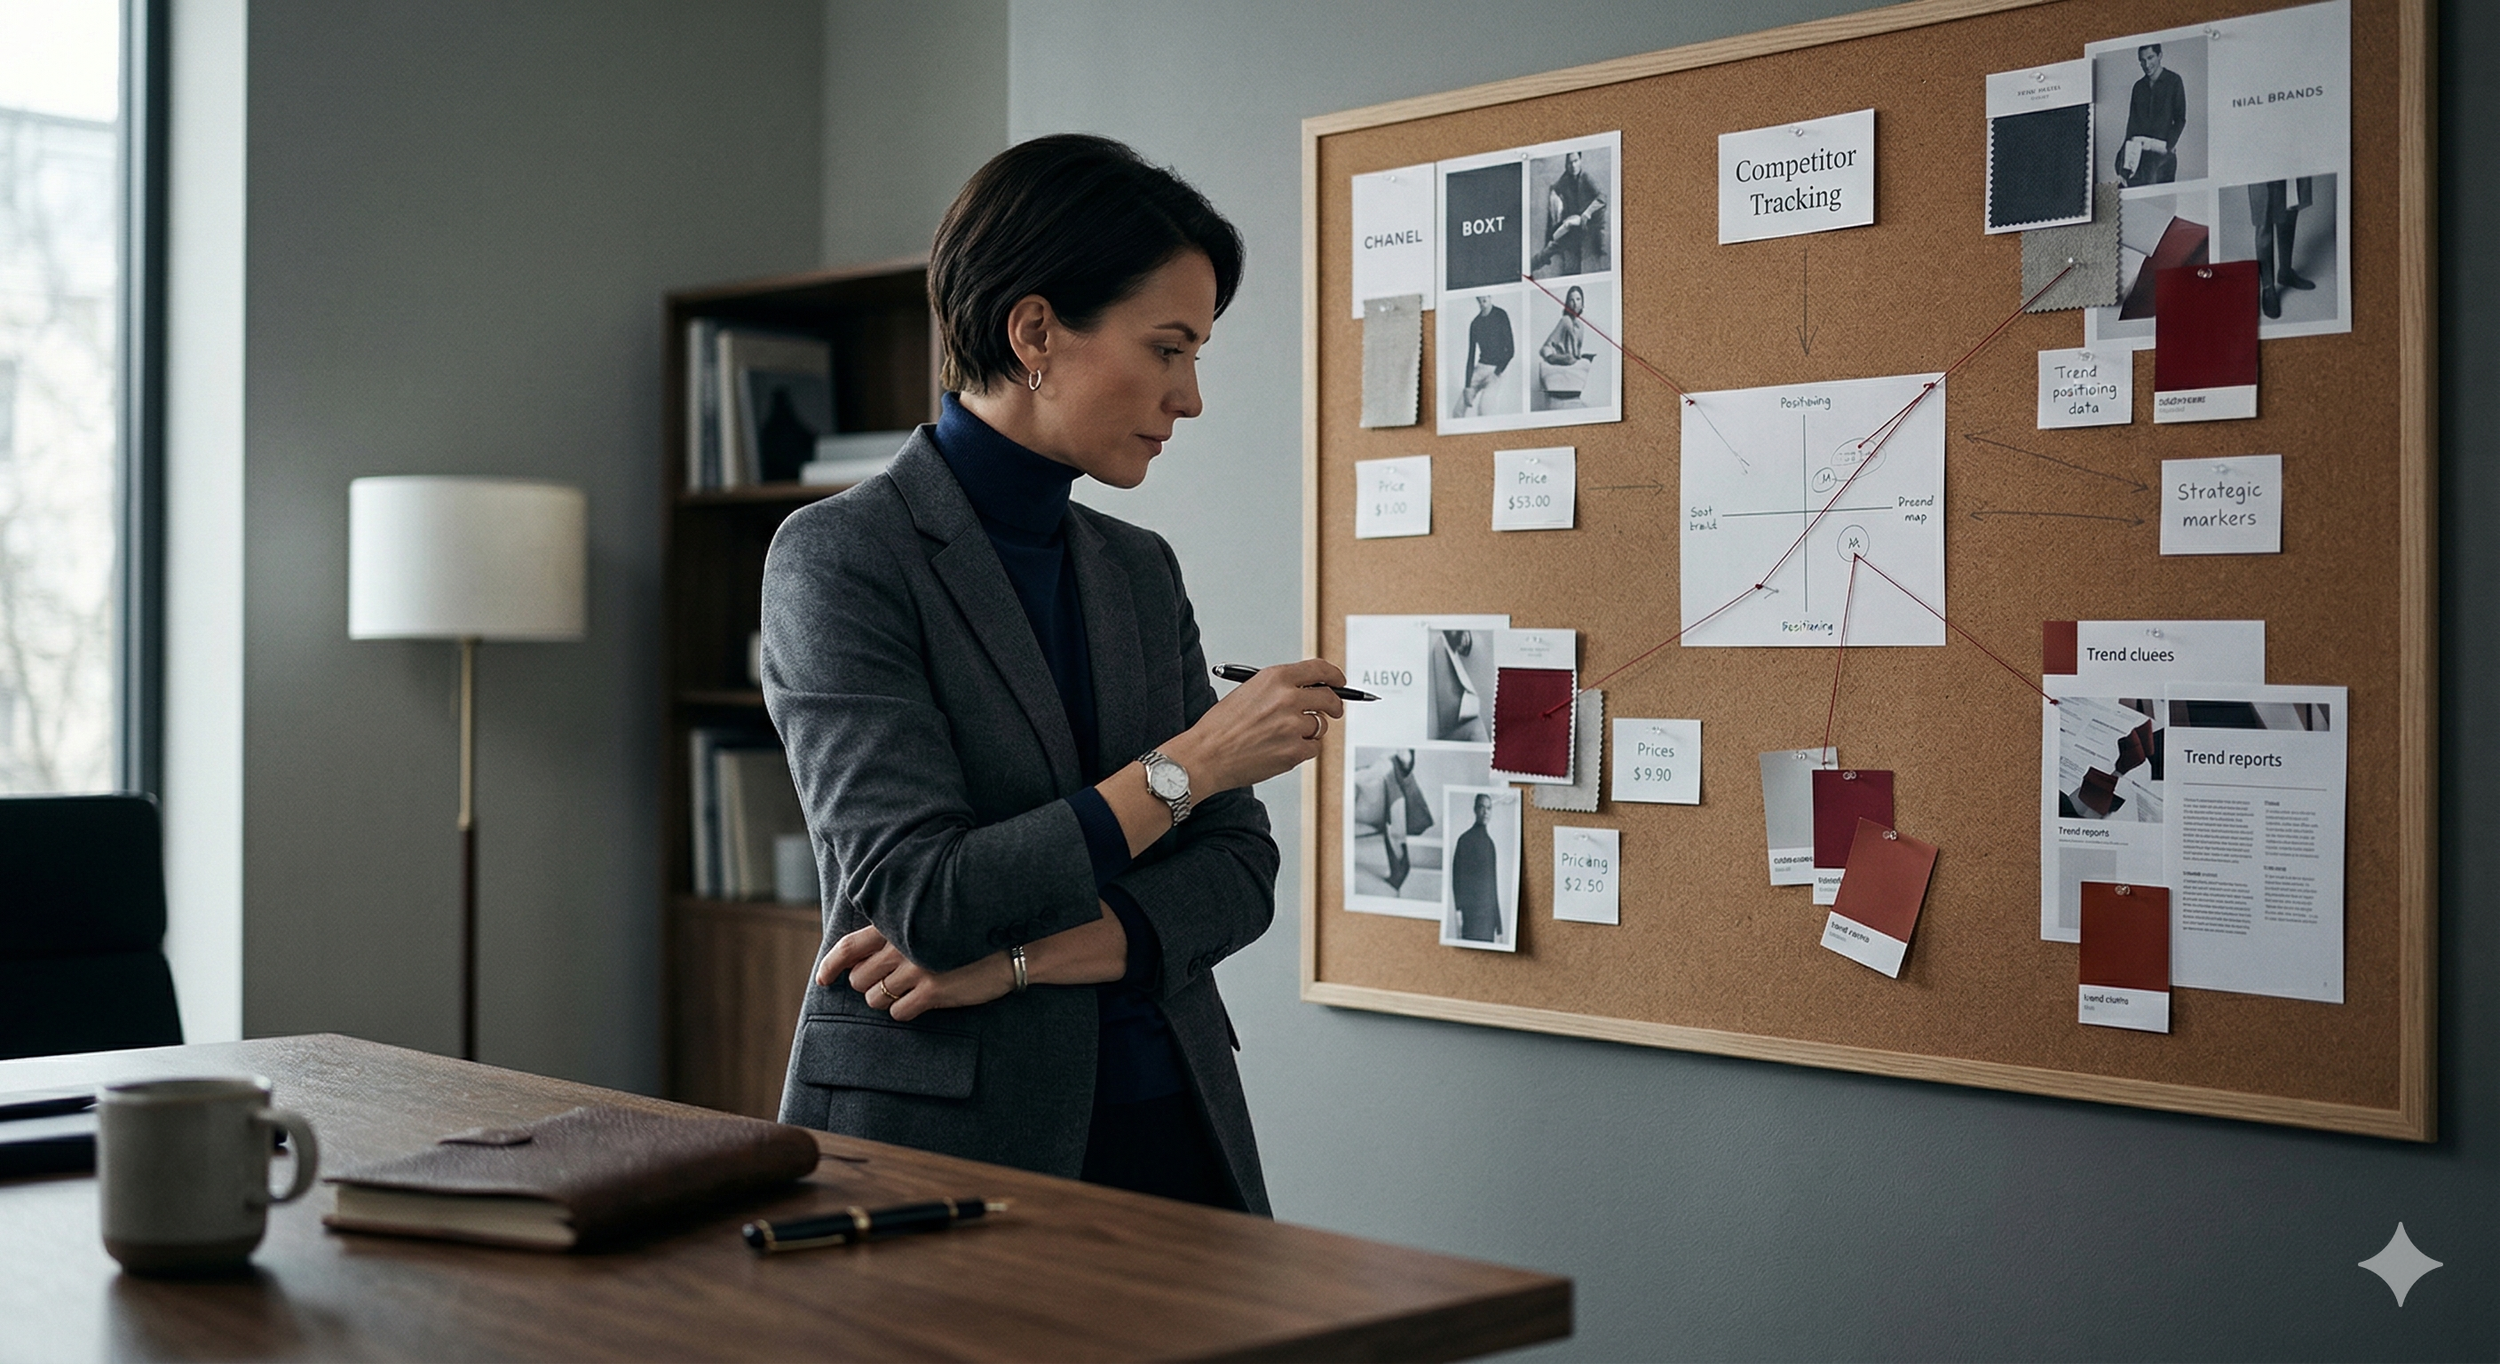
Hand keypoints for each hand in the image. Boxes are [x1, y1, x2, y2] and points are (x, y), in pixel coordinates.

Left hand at [815, 923, 1011, 1022]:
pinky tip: (922, 1001)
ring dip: (886, 999)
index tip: (823, 979)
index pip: (848, 946)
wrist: (1008, 949)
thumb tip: (861, 958)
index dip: (830, 965)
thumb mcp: (927, 925)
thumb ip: (895, 935)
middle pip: (859, 978)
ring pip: (875, 998)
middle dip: (867, 985)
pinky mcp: (932, 991)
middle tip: (888, 983)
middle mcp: (901, 946)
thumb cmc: (965, 937)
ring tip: (909, 991)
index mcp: (896, 925)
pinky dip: (905, 1011)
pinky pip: (899, 1012)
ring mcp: (916, 969)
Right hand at [1166, 657, 1345, 794]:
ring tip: (1284, 736)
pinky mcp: (1294, 751)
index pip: (1319, 669)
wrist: (1206, 755)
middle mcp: (1287, 698)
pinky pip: (1313, 749)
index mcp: (1275, 678)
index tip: (1339, 681)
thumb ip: (1280, 689)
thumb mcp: (1249, 692)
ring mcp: (1293, 726)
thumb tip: (1309, 691)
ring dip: (1310, 731)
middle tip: (1333, 711)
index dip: (1334, 675)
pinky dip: (1301, 750)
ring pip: (1320, 727)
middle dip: (1335, 705)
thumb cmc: (1221, 727)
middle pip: (1329, 698)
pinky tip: (1279, 749)